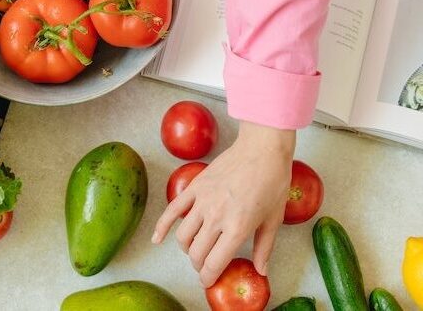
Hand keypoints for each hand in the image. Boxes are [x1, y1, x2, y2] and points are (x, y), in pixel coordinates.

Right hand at [152, 121, 294, 287]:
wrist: (262, 149)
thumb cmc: (272, 182)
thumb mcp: (273, 219)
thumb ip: (264, 248)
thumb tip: (261, 270)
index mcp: (237, 228)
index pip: (213, 264)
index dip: (208, 278)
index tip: (209, 280)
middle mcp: (216, 217)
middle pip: (196, 253)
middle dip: (199, 265)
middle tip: (206, 264)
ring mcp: (202, 201)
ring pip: (183, 236)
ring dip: (187, 248)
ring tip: (195, 248)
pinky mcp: (195, 187)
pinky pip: (172, 210)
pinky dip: (161, 227)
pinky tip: (156, 238)